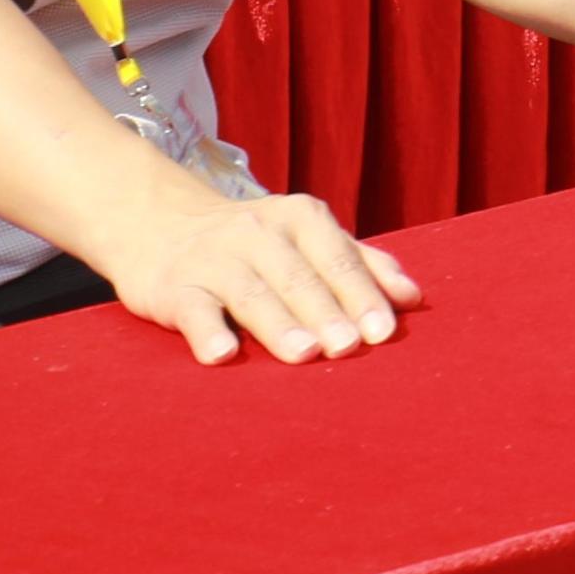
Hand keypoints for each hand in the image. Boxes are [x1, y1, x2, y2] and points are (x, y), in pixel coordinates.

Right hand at [109, 189, 424, 367]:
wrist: (162, 224)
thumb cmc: (254, 244)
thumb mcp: (308, 240)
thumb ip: (361, 264)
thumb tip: (413, 299)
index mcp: (302, 219)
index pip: (340, 260)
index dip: (362, 296)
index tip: (384, 332)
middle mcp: (260, 232)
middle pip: (300, 277)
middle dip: (327, 312)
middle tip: (349, 346)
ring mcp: (216, 258)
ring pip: (252, 293)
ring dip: (279, 324)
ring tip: (305, 354)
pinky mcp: (175, 285)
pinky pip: (194, 308)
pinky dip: (208, 330)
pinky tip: (222, 353)